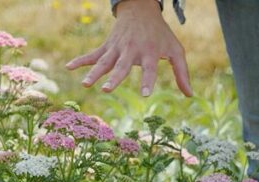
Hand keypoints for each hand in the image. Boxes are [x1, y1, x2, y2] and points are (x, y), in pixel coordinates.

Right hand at [66, 0, 192, 96]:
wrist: (141, 10)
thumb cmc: (161, 35)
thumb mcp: (175, 50)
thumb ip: (182, 73)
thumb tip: (190, 95)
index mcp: (149, 53)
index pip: (150, 69)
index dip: (148, 81)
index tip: (146, 94)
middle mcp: (131, 51)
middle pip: (122, 67)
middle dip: (114, 78)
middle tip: (107, 90)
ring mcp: (116, 48)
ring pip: (104, 62)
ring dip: (94, 72)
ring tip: (86, 84)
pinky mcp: (107, 46)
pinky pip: (92, 55)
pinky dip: (80, 61)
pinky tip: (68, 67)